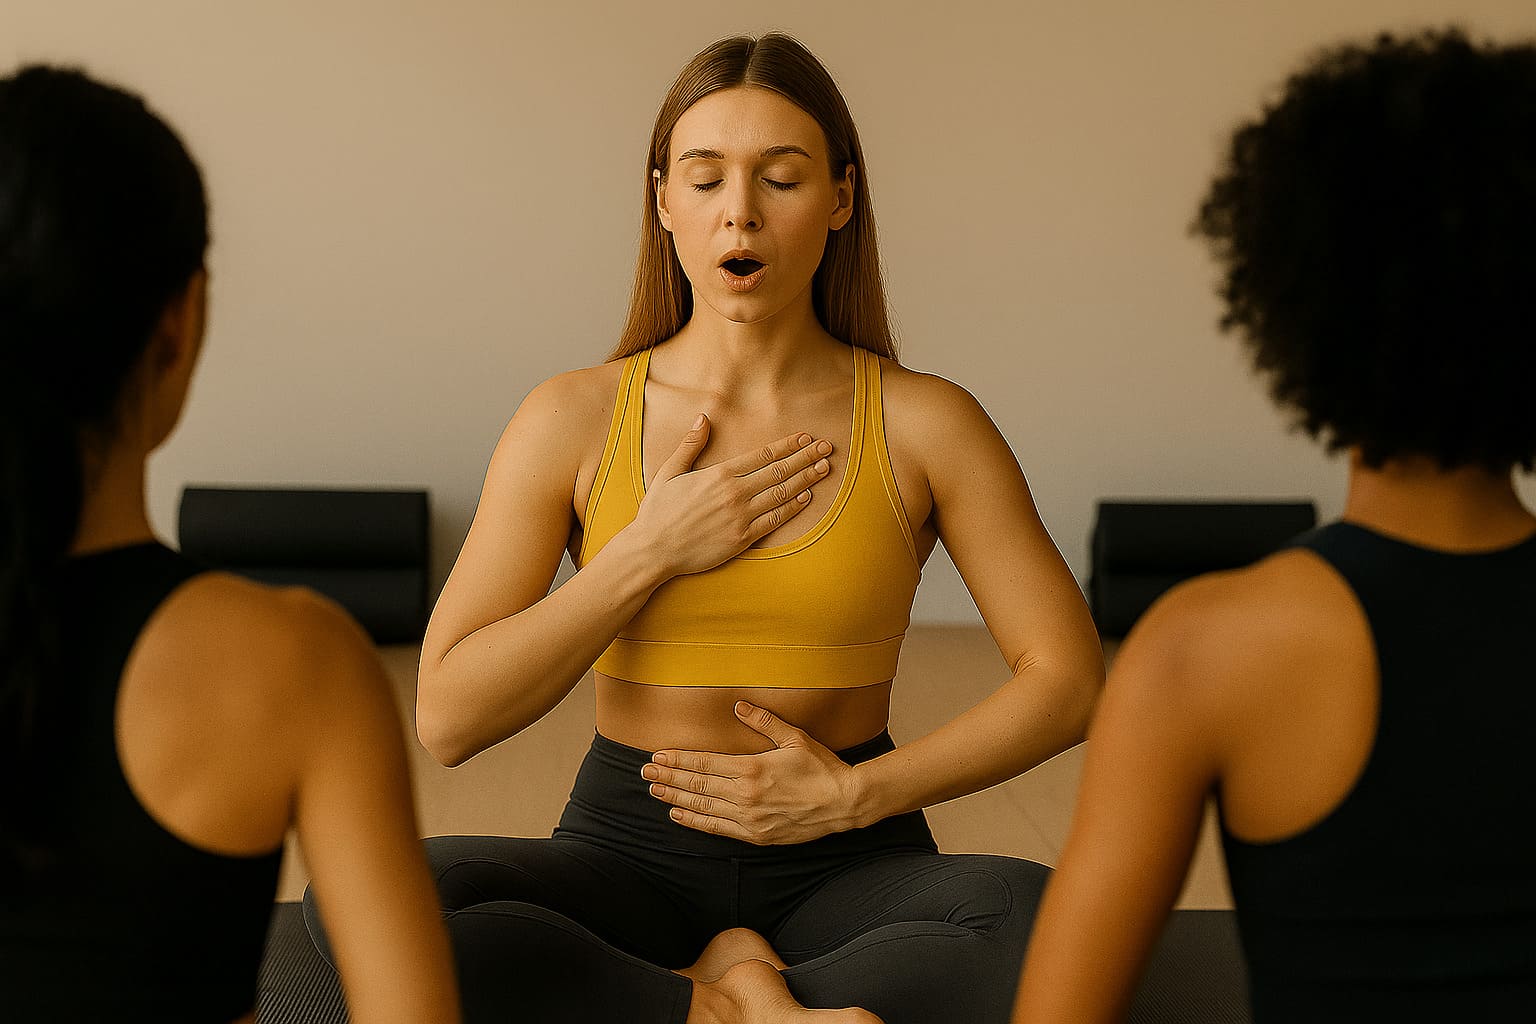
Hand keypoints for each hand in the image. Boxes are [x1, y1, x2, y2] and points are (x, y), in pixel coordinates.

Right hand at [628, 416, 833, 577]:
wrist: (652, 550)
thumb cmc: (658, 511)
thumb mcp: (669, 472)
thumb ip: (690, 444)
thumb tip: (703, 418)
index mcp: (719, 474)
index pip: (762, 455)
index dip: (787, 445)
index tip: (805, 438)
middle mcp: (734, 493)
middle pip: (779, 471)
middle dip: (806, 457)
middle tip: (827, 448)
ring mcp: (740, 517)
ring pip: (782, 493)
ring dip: (806, 479)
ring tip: (824, 468)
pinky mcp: (741, 539)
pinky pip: (774, 520)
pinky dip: (792, 507)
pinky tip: (806, 497)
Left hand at [642, 702, 864, 844]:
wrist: (845, 803)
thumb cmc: (822, 768)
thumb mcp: (795, 738)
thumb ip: (764, 721)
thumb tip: (739, 706)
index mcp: (752, 768)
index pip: (704, 763)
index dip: (678, 760)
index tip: (657, 757)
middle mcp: (745, 795)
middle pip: (697, 784)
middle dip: (668, 778)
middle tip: (644, 773)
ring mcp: (749, 818)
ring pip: (702, 807)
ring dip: (675, 799)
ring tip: (655, 792)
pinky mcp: (755, 835)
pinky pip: (717, 828)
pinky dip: (695, 822)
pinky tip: (678, 815)